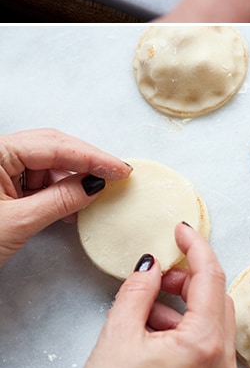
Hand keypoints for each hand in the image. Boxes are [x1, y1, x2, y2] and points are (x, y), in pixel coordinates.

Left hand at [0, 129, 130, 267]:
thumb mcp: (19, 222)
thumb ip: (60, 200)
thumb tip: (95, 184)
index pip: (54, 146)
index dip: (92, 156)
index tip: (120, 169)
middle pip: (52, 149)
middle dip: (85, 162)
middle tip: (118, 176)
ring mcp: (0, 172)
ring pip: (46, 166)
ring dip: (72, 180)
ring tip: (98, 194)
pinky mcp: (3, 189)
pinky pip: (37, 183)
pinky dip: (57, 193)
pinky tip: (75, 205)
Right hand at [66, 225, 236, 367]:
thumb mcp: (117, 336)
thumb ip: (138, 292)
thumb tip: (151, 267)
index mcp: (204, 344)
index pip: (211, 278)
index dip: (196, 248)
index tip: (181, 231)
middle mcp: (221, 362)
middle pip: (218, 300)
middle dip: (190, 280)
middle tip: (159, 276)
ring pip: (213, 324)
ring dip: (184, 308)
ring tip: (143, 313)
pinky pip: (207, 348)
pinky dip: (185, 332)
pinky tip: (151, 337)